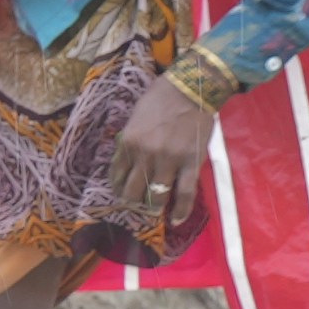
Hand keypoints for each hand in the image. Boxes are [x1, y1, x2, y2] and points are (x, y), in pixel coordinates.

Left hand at [99, 63, 220, 235]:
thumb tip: (128, 161)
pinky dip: (180, 211)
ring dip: (153, 207)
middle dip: (134, 202)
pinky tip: (175, 220)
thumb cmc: (161, 98)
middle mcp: (145, 155)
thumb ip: (130, 140)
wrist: (190, 88)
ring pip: (157, 196)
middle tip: (138, 205)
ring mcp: (168, 161)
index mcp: (129, 142)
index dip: (119, 189)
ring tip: (155, 210)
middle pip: (134, 191)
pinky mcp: (191, 164)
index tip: (122, 195)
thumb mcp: (135, 118)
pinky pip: (185, 194)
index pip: (118, 176)